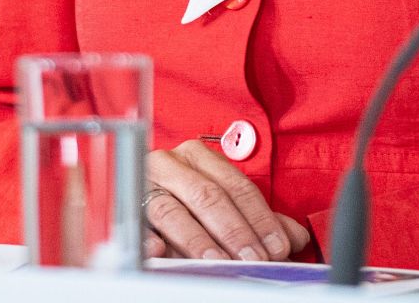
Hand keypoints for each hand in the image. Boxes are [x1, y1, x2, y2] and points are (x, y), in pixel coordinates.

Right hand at [140, 140, 312, 260]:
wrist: (140, 198)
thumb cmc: (185, 201)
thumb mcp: (224, 204)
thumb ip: (257, 218)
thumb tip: (295, 236)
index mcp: (195, 155)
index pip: (235, 184)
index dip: (259, 217)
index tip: (277, 246)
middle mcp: (167, 164)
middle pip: (206, 196)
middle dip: (234, 231)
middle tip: (253, 259)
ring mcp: (142, 186)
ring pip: (172, 211)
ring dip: (197, 240)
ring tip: (218, 262)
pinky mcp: (123, 212)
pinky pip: (135, 228)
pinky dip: (147, 240)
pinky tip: (159, 252)